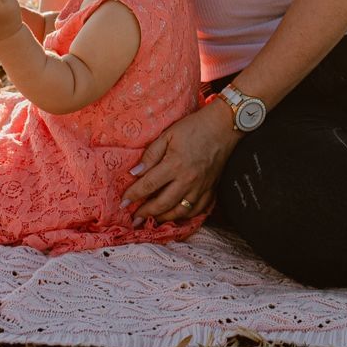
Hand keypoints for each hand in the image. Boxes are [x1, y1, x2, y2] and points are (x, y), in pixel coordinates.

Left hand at [122, 101, 242, 225]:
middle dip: (146, 213)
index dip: (133, 195)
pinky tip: (176, 215)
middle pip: (162, 204)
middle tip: (134, 219)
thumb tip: (135, 173)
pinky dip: (185, 216)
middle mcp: (187, 180)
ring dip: (163, 218)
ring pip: (179, 211)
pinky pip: (197, 210)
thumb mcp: (168, 134)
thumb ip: (151, 154)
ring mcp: (201, 187)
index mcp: (174, 164)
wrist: (223, 126)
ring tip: (152, 220)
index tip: (123, 203)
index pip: (148, 185)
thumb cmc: (194, 127)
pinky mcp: (211, 189)